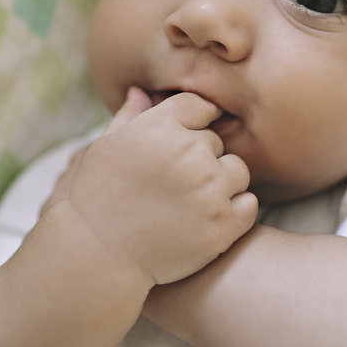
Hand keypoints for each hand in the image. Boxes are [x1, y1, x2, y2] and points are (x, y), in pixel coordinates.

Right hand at [63, 87, 257, 285]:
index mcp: (161, 127)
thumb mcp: (105, 148)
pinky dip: (234, 211)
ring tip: (191, 202)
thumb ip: (129, 117)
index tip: (184, 144)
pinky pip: (249, 204)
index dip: (193, 124)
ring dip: (221, 183)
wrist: (97, 255)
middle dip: (200, 159)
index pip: (199, 106)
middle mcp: (189, 153)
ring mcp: (209, 189)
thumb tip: (141, 92)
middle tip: (174, 185)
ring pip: (237, 171)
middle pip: (217, 142)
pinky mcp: (223, 224)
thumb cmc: (97, 198)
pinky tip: (208, 219)